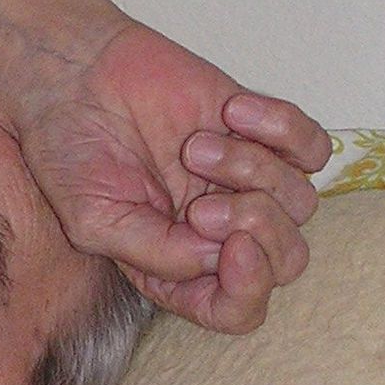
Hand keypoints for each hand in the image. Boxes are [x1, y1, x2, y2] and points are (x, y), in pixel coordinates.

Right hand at [13, 21, 330, 332]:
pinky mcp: (262, 131)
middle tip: (203, 203)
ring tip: (194, 145)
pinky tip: (231, 111)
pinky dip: (282, 130)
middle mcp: (217, 232)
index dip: (247, 289)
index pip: (236, 309)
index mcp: (176, 266)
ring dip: (250, 172)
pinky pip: (313, 148)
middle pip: (285, 261)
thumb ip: (157, 255)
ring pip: (299, 203)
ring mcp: (243, 182)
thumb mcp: (94, 222)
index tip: (231, 247)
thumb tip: (219, 258)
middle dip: (255, 231)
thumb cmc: (71, 151)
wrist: (73, 76)